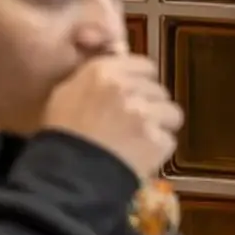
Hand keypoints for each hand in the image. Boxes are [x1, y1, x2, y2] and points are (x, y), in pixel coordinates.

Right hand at [38, 51, 182, 181]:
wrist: (71, 170)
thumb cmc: (63, 131)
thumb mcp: (67, 93)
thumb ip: (94, 79)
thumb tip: (114, 75)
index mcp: (103, 70)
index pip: (144, 65)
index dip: (142, 80)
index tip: (136, 92)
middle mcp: (127, 87)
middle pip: (159, 90)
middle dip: (152, 104)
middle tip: (136, 119)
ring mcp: (145, 114)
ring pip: (172, 113)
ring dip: (161, 125)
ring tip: (142, 138)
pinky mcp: (157, 140)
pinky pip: (169, 140)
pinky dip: (158, 148)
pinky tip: (141, 154)